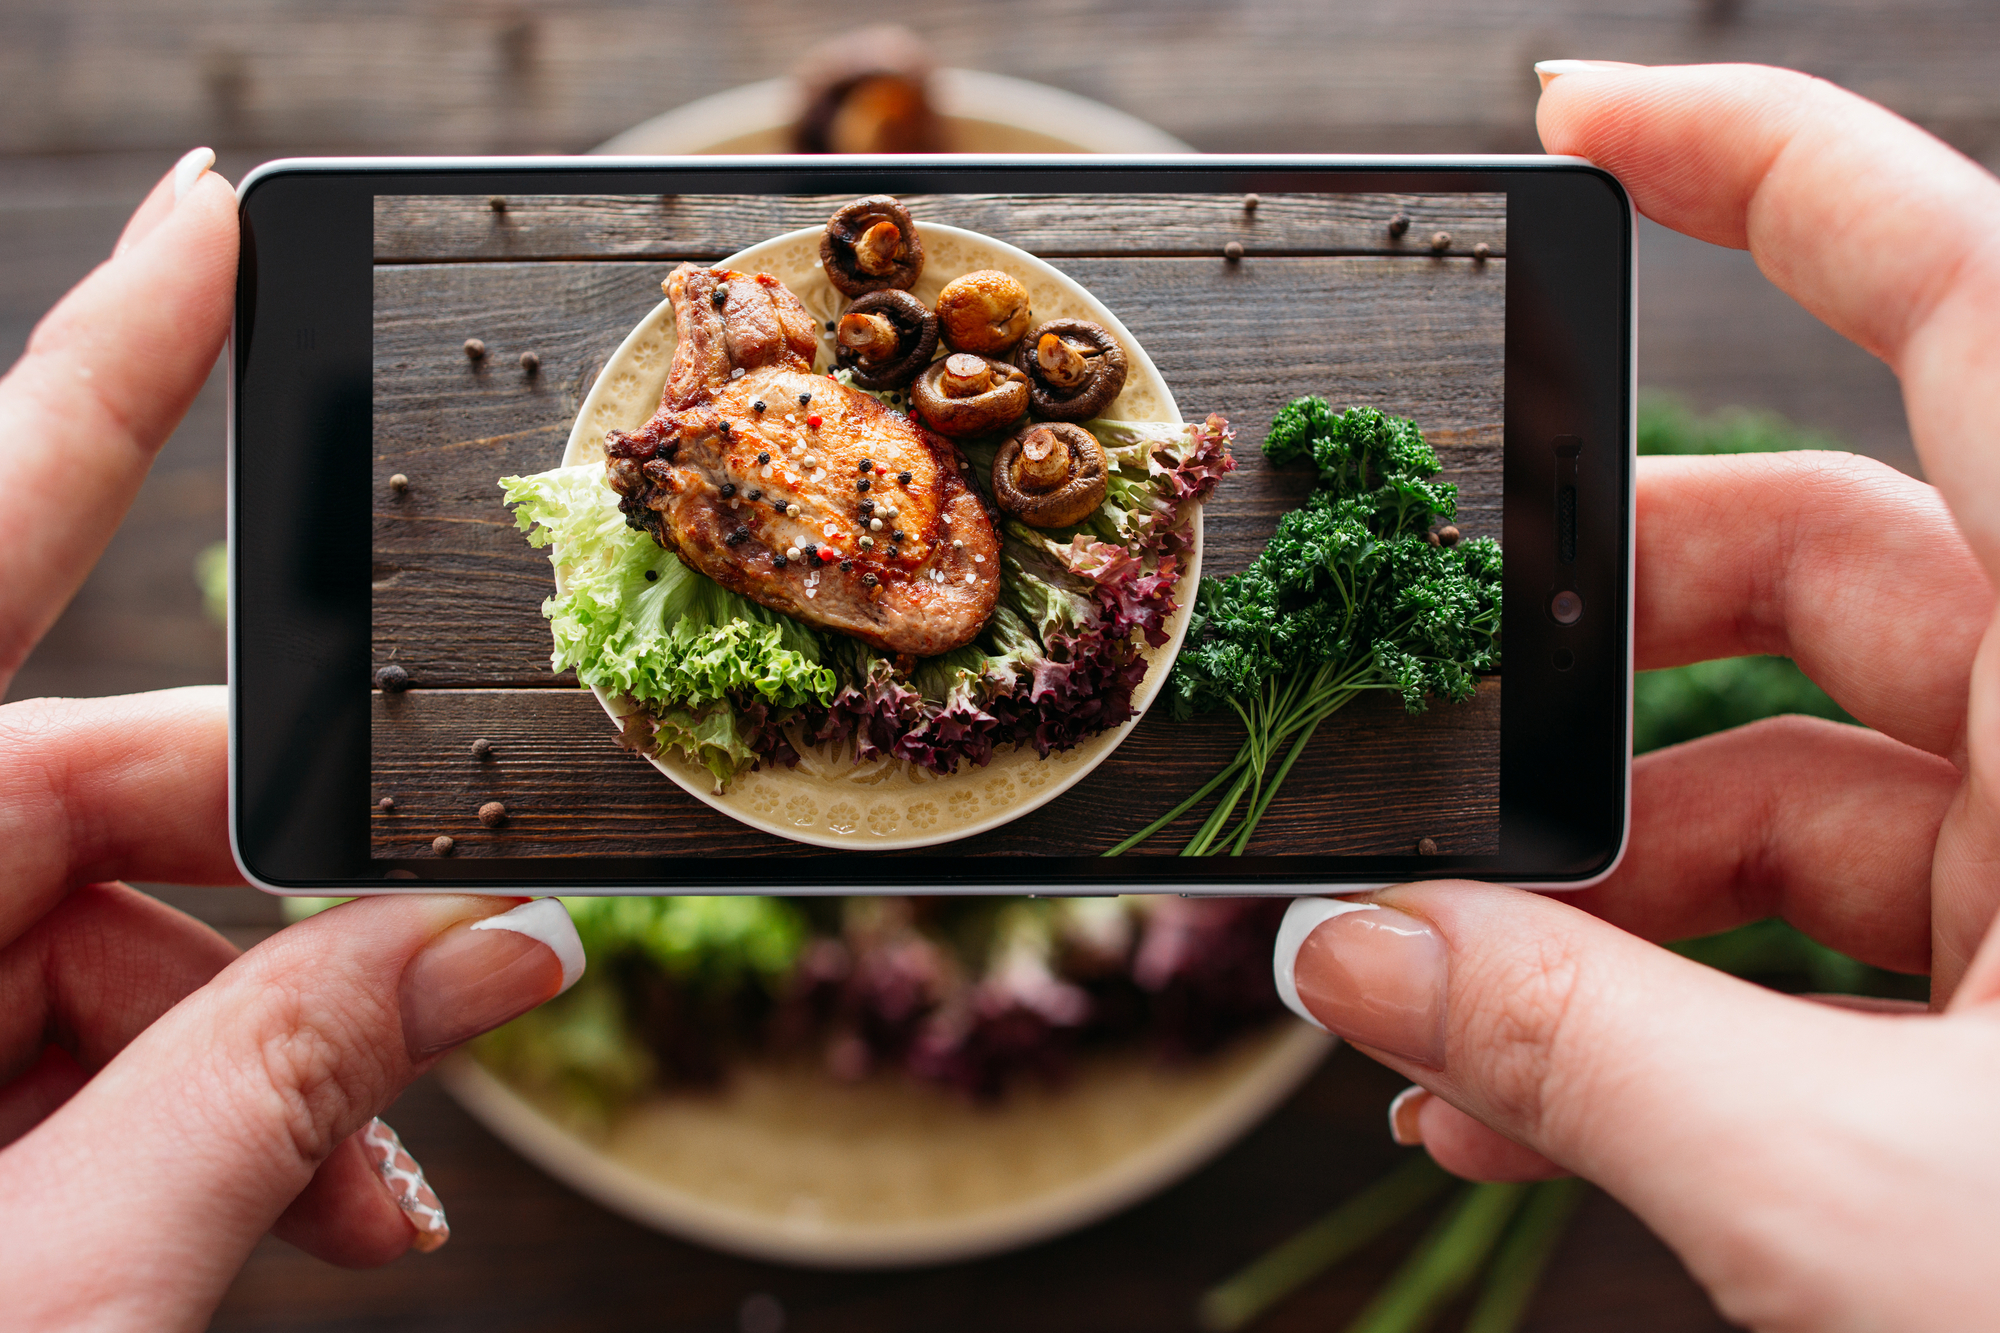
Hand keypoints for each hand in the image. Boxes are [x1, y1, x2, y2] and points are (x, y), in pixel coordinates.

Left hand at [0, 151, 585, 1331]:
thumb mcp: (49, 1281)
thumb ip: (277, 1097)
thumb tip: (493, 957)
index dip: (107, 367)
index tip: (218, 228)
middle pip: (92, 792)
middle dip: (297, 910)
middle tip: (456, 1004)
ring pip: (94, 940)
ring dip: (265, 1064)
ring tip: (363, 1206)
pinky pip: (52, 1041)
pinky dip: (187, 1123)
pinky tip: (290, 1216)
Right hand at [1274, 65, 1999, 1330]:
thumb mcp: (1869, 1201)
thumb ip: (1578, 1056)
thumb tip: (1354, 963)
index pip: (1976, 308)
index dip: (1775, 166)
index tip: (1577, 120)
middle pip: (1810, 570)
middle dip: (1574, 665)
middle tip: (1411, 761)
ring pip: (1788, 783)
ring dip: (1586, 893)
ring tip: (1430, 1010)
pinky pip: (1819, 934)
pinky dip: (1664, 995)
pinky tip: (1524, 1089)